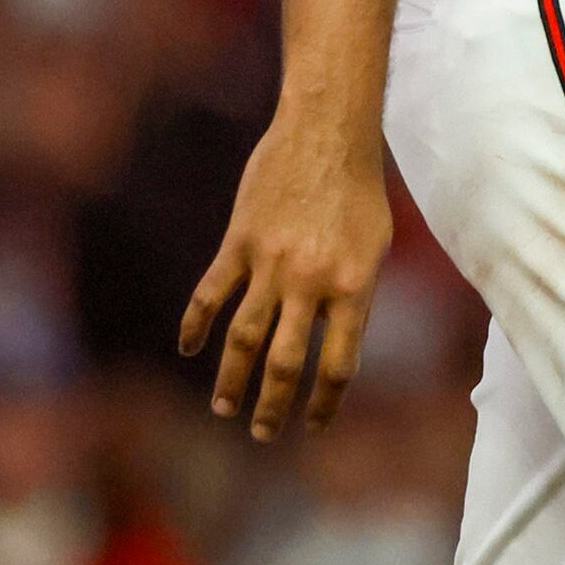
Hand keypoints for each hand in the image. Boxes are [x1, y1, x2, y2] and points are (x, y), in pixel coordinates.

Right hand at [181, 109, 394, 439]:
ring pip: (243, 338)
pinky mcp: (239, 242)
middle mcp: (312, 282)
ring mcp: (271, 263)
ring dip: (231, 380)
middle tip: (262, 433)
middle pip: (286, 362)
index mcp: (355, 286)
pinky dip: (196, 325)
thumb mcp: (375, 247)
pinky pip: (211, 294)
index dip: (324, 404)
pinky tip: (189, 349)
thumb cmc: (359, 190)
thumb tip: (331, 345)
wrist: (328, 131)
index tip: (312, 427)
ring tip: (225, 408)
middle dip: (272, 405)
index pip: (338, 365)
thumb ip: (354, 298)